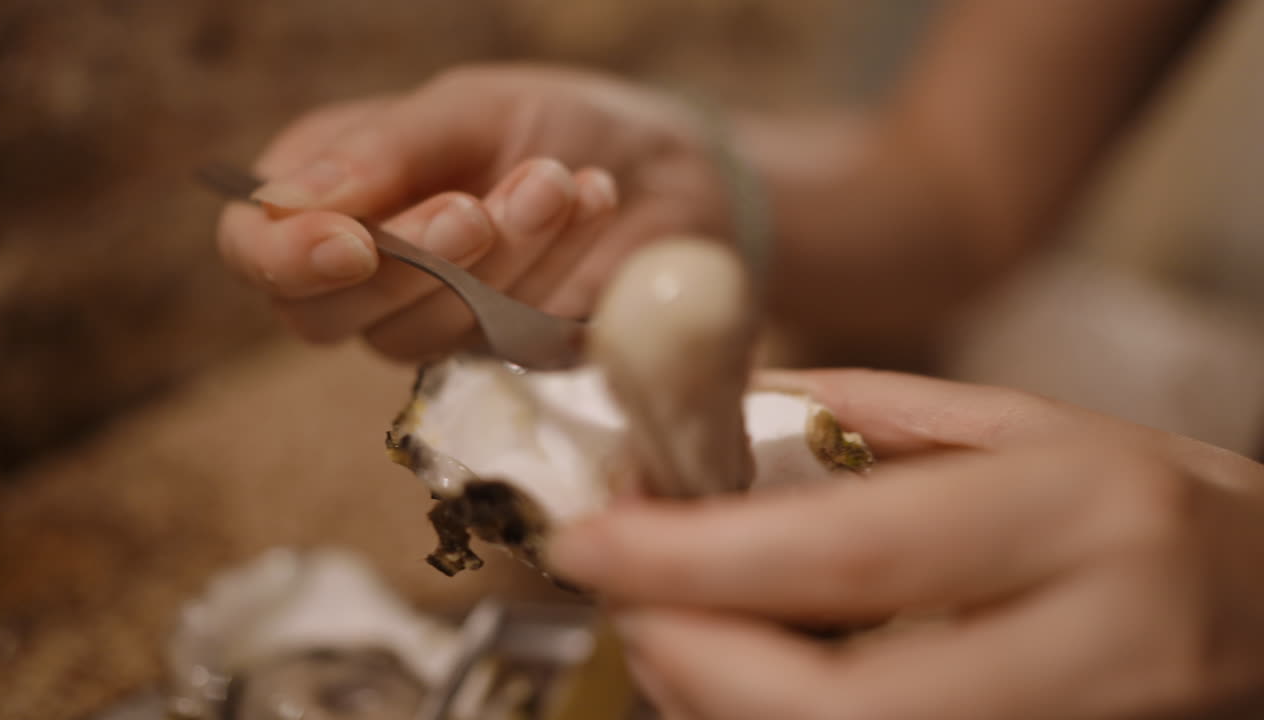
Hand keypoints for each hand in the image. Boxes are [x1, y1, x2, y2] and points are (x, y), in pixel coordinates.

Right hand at [216, 65, 727, 360]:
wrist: (666, 166)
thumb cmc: (554, 121)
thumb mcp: (471, 109)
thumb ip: (387, 151)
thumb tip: (287, 204)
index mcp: (328, 190)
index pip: (257, 248)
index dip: (287, 259)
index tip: (353, 244)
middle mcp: (363, 269)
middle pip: (325, 313)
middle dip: (414, 261)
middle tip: (486, 205)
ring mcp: (429, 321)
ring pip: (417, 333)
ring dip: (497, 261)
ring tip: (560, 183)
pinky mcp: (495, 356)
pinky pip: (496, 345)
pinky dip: (547, 281)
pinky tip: (592, 207)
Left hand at [548, 370, 1263, 718]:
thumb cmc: (1147, 504)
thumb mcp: (1031, 426)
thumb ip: (872, 418)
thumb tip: (718, 418)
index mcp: (1081, 512)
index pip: (852, 548)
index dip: (693, 555)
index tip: (591, 536)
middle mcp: (1094, 645)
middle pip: (839, 709)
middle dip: (692, 664)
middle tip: (627, 603)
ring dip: (718, 708)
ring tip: (676, 634)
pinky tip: (748, 683)